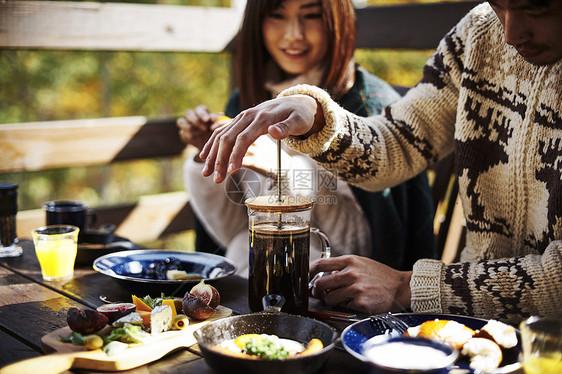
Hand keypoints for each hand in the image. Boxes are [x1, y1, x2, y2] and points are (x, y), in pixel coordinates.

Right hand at [176, 105, 224, 152]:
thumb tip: (217, 120)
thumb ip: (219, 122)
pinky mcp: (184, 134)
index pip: (199, 108)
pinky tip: (198, 140)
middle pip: (188, 113)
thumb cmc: (218, 133)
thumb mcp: (221, 127)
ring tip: (200, 134)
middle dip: (195, 120)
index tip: (207, 119)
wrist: (212, 145)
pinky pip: (182, 133)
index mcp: (202, 112)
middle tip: (204, 129)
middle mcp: (193, 116)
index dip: (202, 113)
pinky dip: (189, 137)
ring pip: (181, 122)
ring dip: (190, 128)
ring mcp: (186, 124)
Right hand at [199, 95, 322, 182]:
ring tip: (206, 173)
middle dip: (220, 160)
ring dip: (212, 155)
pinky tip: (204, 157)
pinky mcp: (240, 120)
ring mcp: (242, 117)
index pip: (244, 138)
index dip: (236, 155)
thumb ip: (287, 127)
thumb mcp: (300, 121)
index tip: (231, 172)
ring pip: (221, 135)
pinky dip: (211, 144)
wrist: (296, 101)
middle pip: (228, 138)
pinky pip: (221, 131)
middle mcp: (248, 115)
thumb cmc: (300, 115)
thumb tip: (273, 132)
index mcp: (262, 118)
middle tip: (216, 180)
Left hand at [309, 255, 411, 313]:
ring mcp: (355, 288)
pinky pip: (343, 307)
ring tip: (341, 298)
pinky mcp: (360, 302)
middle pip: (321, 283)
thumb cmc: (380, 276)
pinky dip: (345, 306)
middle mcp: (351, 273)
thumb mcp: (361, 264)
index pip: (320, 264)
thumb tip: (327, 277)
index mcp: (350, 261)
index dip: (309, 271)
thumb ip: (343, 268)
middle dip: (318, 290)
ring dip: (331, 300)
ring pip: (329, 298)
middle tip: (320, 292)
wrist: (401, 287)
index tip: (307, 276)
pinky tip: (355, 302)